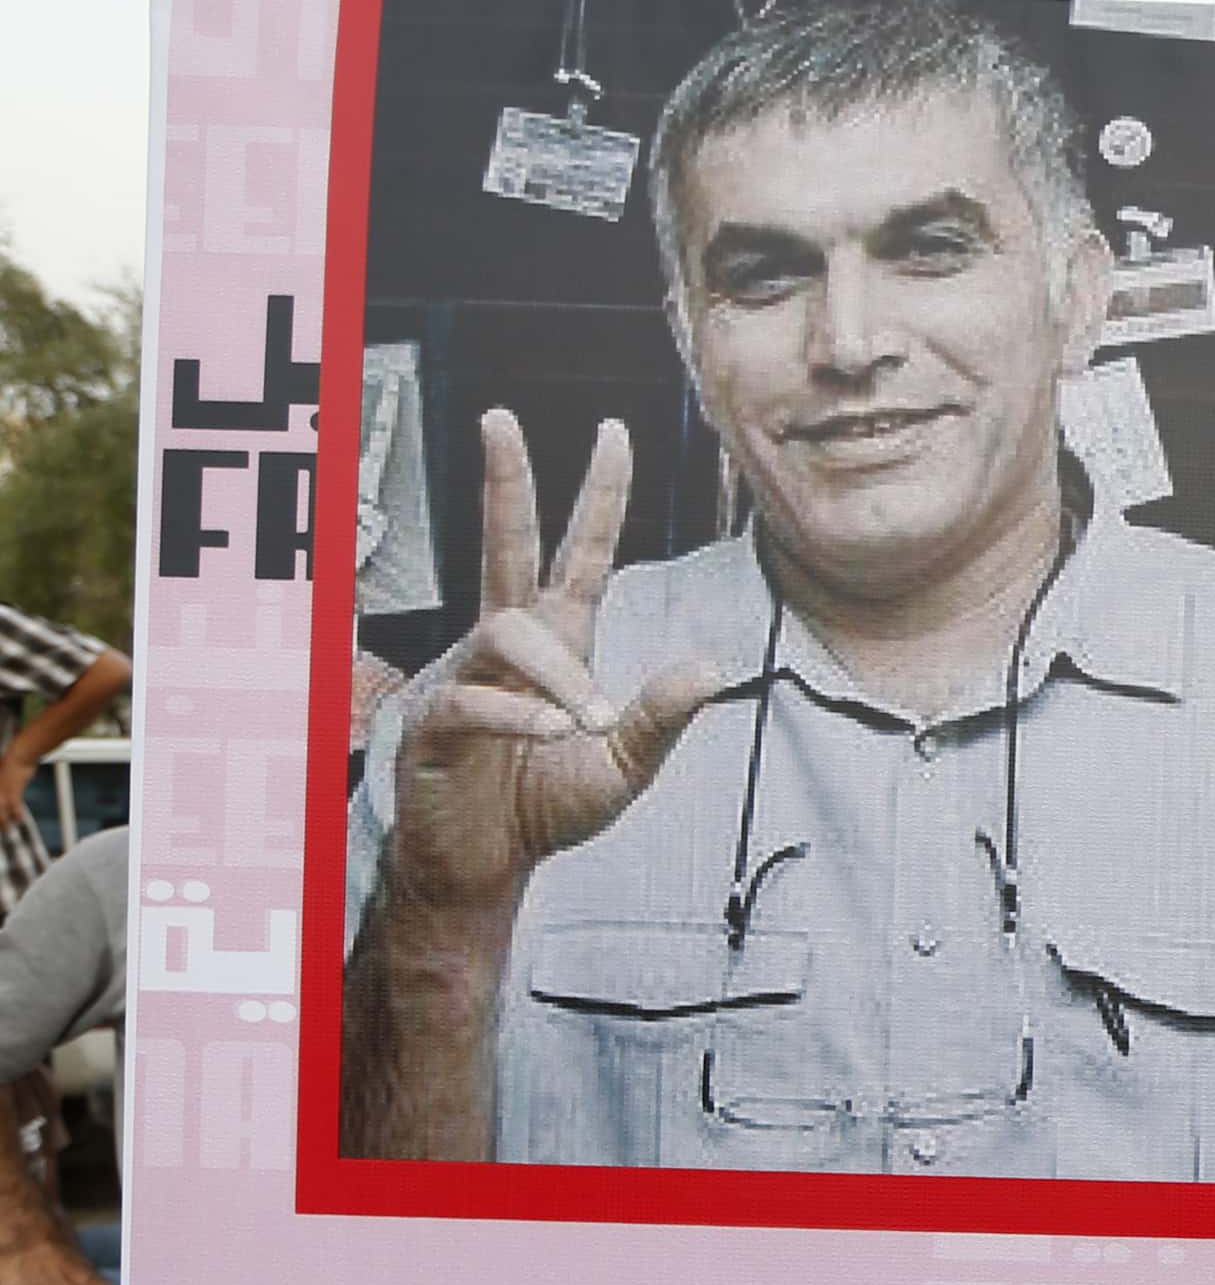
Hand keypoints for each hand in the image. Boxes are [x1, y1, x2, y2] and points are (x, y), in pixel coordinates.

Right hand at [380, 411, 726, 919]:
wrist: (486, 867)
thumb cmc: (545, 807)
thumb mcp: (623, 767)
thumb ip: (660, 719)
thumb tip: (711, 668)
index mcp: (557, 643)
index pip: (579, 554)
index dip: (597, 496)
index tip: (613, 431)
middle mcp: (506, 646)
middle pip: (502, 547)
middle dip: (503, 483)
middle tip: (499, 418)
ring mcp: (463, 678)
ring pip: (504, 636)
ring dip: (555, 674)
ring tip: (589, 722)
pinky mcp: (432, 725)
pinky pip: (469, 700)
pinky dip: (517, 714)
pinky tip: (556, 731)